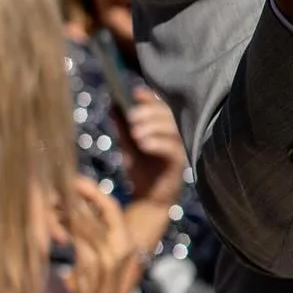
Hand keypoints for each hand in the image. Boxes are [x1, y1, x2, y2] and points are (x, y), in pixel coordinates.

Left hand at [59, 176, 132, 292]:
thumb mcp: (94, 266)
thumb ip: (88, 244)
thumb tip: (70, 219)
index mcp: (126, 245)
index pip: (112, 206)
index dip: (92, 191)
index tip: (73, 181)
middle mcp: (122, 248)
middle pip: (97, 209)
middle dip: (76, 196)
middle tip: (53, 189)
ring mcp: (110, 258)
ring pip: (85, 223)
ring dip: (64, 212)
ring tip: (47, 206)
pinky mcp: (94, 270)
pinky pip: (77, 241)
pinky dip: (64, 231)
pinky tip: (53, 229)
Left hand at [115, 86, 186, 209]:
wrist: (148, 199)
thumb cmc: (141, 170)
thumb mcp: (127, 145)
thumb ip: (122, 126)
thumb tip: (112, 104)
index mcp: (163, 128)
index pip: (160, 106)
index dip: (150, 98)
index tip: (136, 92)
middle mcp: (175, 135)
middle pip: (168, 115)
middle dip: (149, 112)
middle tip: (131, 116)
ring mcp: (179, 148)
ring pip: (172, 130)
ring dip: (153, 127)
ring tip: (135, 133)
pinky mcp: (180, 163)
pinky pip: (172, 149)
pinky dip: (157, 144)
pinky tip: (143, 144)